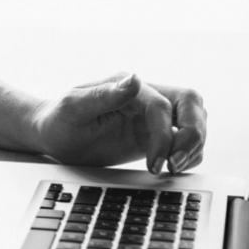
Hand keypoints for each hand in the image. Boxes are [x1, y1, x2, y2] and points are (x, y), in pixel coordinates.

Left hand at [32, 73, 206, 174]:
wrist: (53, 136)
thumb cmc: (59, 120)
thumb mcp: (73, 108)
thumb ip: (103, 95)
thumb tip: (134, 80)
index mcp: (127, 87)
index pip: (161, 105)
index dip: (163, 135)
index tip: (154, 164)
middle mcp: (144, 97)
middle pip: (190, 104)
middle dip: (192, 135)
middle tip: (175, 164)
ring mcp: (152, 116)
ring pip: (194, 120)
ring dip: (193, 145)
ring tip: (173, 168)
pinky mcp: (154, 135)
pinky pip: (185, 139)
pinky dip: (189, 153)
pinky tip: (172, 168)